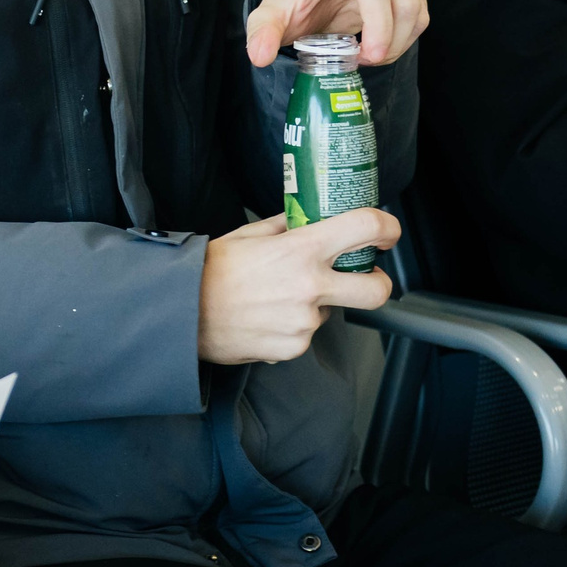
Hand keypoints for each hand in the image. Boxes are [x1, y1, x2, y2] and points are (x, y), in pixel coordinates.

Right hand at [198, 211, 398, 364]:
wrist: (179, 312)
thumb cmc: (208, 270)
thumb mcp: (248, 234)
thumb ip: (285, 226)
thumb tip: (308, 218)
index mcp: (301, 250)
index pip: (365, 228)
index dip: (387, 227)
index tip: (387, 232)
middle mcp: (310, 287)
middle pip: (376, 290)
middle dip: (376, 282)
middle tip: (363, 277)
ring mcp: (304, 322)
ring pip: (328, 311)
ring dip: (313, 304)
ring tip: (273, 299)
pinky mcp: (292, 348)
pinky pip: (305, 334)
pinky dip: (291, 327)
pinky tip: (264, 318)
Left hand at [246, 0, 428, 67]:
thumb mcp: (272, 16)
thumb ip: (262, 32)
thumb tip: (260, 54)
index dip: (379, 23)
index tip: (371, 55)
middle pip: (402, 1)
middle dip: (388, 42)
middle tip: (362, 60)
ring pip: (416, 9)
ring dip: (398, 42)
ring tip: (368, 52)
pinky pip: (421, 10)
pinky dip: (406, 35)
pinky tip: (381, 40)